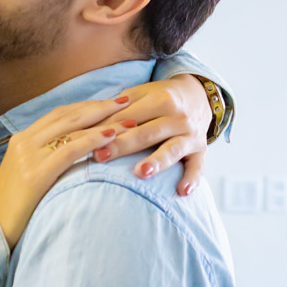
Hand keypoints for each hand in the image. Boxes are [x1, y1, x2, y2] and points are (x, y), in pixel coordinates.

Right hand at [0, 97, 129, 246]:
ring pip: (71, 128)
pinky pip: (69, 150)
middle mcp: (24, 141)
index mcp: (21, 139)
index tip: (109, 102)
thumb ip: (44, 158)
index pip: (59, 114)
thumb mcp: (26, 174)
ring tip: (128, 119)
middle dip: (99, 106)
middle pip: (67, 115)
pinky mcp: (35, 173)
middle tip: (126, 101)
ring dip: (103, 122)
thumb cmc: (12, 206)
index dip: (86, 106)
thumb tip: (70, 153)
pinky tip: (111, 137)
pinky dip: (92, 140)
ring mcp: (28, 155)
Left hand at [91, 74, 210, 195]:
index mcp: (161, 99)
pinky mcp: (200, 151)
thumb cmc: (159, 98)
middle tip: (100, 156)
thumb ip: (117, 109)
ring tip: (141, 172)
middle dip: (123, 145)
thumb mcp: (140, 95)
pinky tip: (182, 192)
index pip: (129, 116)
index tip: (86, 141)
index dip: (107, 129)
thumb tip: (88, 127)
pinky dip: (192, 179)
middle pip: (147, 133)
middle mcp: (178, 117)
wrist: (197, 97)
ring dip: (157, 161)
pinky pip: (198, 167)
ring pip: (172, 149)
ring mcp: (191, 135)